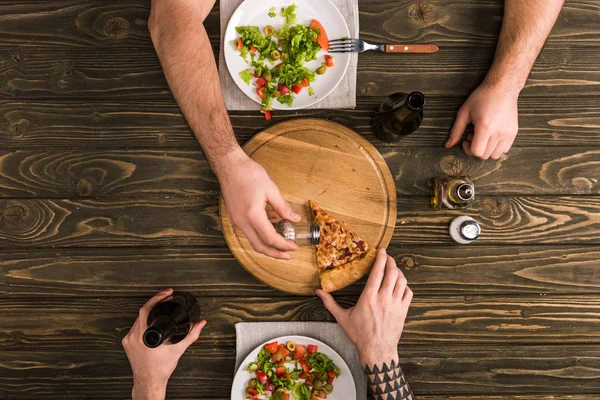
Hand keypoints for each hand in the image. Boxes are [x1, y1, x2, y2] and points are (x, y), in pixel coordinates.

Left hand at [122, 289, 206, 399]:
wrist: (149, 381)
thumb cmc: (160, 369)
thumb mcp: (178, 350)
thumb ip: (191, 335)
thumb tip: (200, 324)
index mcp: (143, 338)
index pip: (146, 310)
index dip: (157, 299)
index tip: (167, 294)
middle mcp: (133, 337)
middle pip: (142, 312)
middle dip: (155, 303)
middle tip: (166, 297)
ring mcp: (128, 340)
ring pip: (138, 318)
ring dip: (149, 312)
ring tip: (160, 308)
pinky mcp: (126, 343)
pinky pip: (134, 326)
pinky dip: (144, 321)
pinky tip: (151, 320)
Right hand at [218, 149, 300, 258]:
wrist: (229, 166)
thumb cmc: (248, 174)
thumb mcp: (270, 189)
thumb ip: (283, 207)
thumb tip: (294, 219)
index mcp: (252, 215)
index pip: (270, 238)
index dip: (283, 245)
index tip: (294, 247)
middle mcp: (242, 221)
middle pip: (259, 246)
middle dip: (275, 253)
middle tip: (288, 254)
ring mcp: (236, 220)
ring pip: (253, 240)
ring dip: (268, 244)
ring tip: (283, 242)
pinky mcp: (235, 217)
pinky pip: (249, 231)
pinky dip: (261, 233)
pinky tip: (273, 225)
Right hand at [316, 248, 412, 364]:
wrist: (377, 350)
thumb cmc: (359, 334)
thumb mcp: (342, 317)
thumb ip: (330, 303)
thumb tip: (318, 291)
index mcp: (368, 297)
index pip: (378, 272)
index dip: (381, 258)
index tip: (382, 251)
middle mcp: (383, 298)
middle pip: (392, 272)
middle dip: (391, 261)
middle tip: (388, 257)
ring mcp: (395, 304)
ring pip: (401, 281)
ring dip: (399, 272)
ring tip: (394, 269)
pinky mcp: (403, 310)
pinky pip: (408, 292)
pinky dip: (405, 285)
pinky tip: (400, 284)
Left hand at [445, 81, 518, 159]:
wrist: (502, 87)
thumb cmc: (482, 97)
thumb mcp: (464, 112)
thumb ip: (456, 130)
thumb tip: (448, 145)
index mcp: (485, 127)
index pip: (477, 152)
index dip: (468, 149)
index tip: (466, 140)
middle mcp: (499, 132)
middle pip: (484, 155)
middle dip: (476, 149)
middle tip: (473, 135)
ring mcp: (508, 133)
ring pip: (495, 155)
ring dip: (486, 150)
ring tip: (483, 136)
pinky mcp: (514, 133)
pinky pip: (504, 150)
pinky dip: (496, 147)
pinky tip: (491, 136)